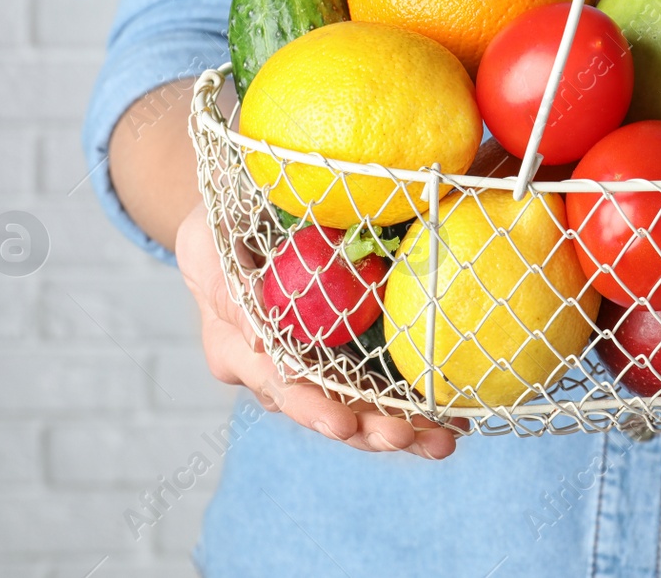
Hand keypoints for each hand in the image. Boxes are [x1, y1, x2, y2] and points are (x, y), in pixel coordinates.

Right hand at [175, 204, 458, 459]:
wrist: (239, 218)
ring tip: (442, 441)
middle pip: (323, 411)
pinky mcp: (343, 358)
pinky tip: (452, 419)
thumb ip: (229, 289)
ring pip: (356, 410)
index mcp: (235, 350)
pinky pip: (378, 388)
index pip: (276, 384)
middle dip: (366, 430)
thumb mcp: (209, 240)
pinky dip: (413, 406)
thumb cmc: (220, 224)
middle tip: (404, 438)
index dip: (311, 408)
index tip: (342, 425)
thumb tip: (261, 342)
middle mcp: (273, 373)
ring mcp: (311, 369)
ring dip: (400, 428)